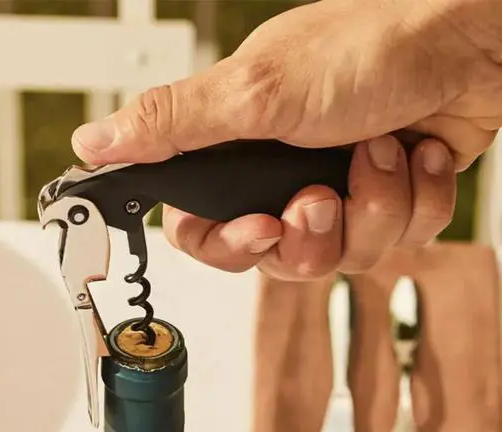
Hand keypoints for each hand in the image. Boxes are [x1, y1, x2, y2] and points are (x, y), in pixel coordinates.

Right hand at [70, 0, 501, 279]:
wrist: (467, 45)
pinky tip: (414, 155)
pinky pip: (393, 242)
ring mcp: (339, 196)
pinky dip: (411, 200)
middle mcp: (284, 180)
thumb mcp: (253, 91)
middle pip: (274, 258)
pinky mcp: (387, 204)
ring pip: (339, 258)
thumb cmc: (366, 51)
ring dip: (369, 208)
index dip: (227, 245)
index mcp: (240, 156)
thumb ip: (173, 125)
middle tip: (320, 196)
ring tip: (378, 155)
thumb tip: (96, 143)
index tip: (254, 229)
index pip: (205, 232)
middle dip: (308, 236)